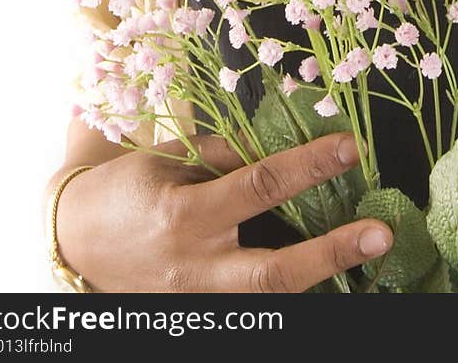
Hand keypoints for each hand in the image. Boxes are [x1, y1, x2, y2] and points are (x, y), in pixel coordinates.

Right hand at [54, 132, 392, 292]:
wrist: (77, 243)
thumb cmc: (132, 188)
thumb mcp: (171, 159)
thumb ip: (226, 155)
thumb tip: (286, 140)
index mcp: (183, 214)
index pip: (258, 186)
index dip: (308, 165)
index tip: (351, 146)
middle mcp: (195, 266)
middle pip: (272, 272)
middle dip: (330, 252)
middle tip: (380, 233)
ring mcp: (201, 301)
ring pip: (269, 300)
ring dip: (323, 275)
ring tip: (368, 252)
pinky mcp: (204, 317)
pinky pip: (255, 308)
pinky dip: (293, 289)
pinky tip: (333, 271)